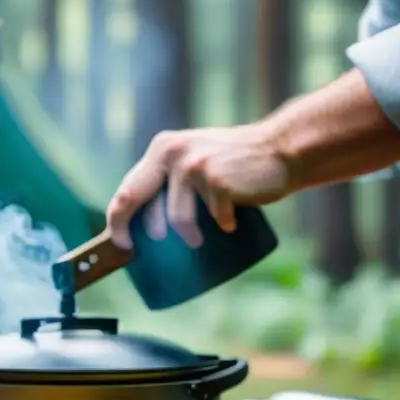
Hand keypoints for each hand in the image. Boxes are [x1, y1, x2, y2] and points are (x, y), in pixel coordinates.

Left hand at [105, 123, 291, 249]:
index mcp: (162, 149)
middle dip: (140, 233)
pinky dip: (223, 224)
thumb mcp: (195, 161)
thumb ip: (172, 179)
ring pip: (177, 218)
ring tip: (199, 240)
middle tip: (152, 249)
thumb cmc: (237, 165)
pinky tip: (231, 220)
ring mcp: (194, 165)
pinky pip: (213, 217)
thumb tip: (148, 227)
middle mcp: (172, 153)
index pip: (127, 189)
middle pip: (135, 200)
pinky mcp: (216, 179)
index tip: (121, 244)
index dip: (117, 221)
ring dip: (189, 236)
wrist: (281, 150)